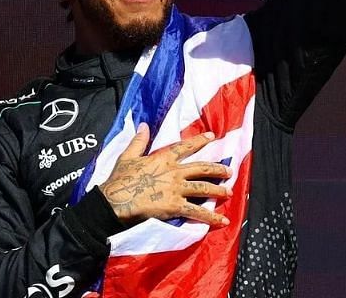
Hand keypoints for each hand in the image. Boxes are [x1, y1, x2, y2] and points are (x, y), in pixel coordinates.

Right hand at [99, 124, 232, 227]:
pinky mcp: (175, 206)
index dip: (199, 140)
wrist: (115, 201)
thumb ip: (139, 141)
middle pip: (201, 168)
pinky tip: (222, 221)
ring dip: (218, 190)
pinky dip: (211, 217)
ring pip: (203, 188)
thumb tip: (144, 125)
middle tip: (229, 171)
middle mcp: (174, 172)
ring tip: (229, 192)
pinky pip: (197, 211)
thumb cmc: (120, 179)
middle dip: (217, 169)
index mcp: (163, 158)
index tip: (211, 136)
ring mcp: (176, 189)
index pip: (185, 147)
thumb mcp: (128, 156)